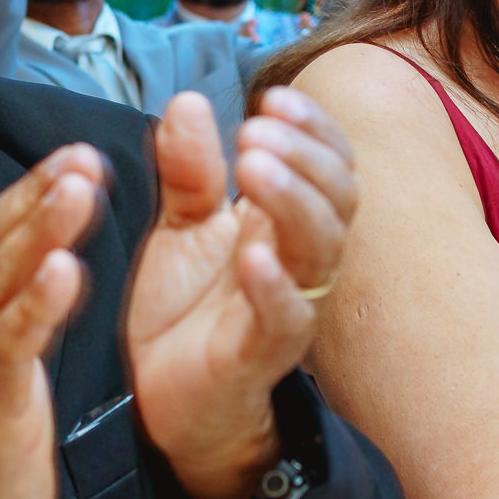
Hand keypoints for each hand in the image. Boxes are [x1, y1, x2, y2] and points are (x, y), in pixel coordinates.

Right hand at [0, 144, 105, 498]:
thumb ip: (10, 299)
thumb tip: (45, 242)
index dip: (32, 190)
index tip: (76, 154)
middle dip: (40, 194)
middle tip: (84, 155)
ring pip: (0, 282)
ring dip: (41, 231)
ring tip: (79, 189)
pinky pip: (10, 345)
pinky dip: (37, 305)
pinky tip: (67, 272)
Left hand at [126, 89, 356, 498]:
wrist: (160, 398)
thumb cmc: (184, 311)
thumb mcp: (179, 226)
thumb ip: (189, 169)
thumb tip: (188, 100)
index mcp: (283, 222)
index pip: (328, 164)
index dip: (313, 129)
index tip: (272, 100)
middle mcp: (297, 260)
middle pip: (338, 199)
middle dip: (306, 157)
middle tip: (256, 134)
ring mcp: (286, 305)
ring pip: (322, 249)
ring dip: (294, 202)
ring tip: (253, 169)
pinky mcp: (262, 353)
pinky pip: (286, 318)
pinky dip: (275, 284)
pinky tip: (253, 253)